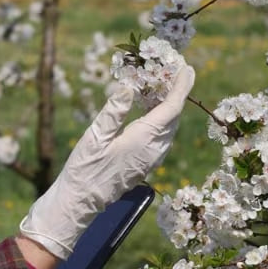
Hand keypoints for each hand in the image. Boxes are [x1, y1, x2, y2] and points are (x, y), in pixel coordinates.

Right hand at [19, 65, 195, 259]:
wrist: (81, 201)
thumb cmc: (84, 168)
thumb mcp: (95, 136)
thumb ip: (114, 111)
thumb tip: (130, 87)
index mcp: (144, 138)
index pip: (171, 107)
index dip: (181, 86)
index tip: (186, 67)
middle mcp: (155, 149)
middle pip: (175, 116)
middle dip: (178, 92)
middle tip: (176, 70)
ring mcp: (152, 159)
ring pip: (170, 127)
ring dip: (171, 105)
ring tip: (165, 86)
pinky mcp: (146, 164)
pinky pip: (162, 136)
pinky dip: (163, 119)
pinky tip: (152, 111)